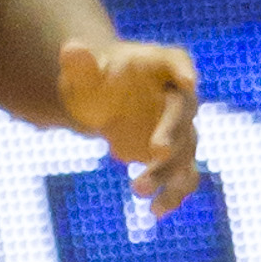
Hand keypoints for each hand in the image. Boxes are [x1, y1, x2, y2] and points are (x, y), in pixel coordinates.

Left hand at [60, 36, 200, 213]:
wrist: (104, 101)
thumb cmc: (96, 78)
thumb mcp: (83, 70)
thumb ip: (80, 62)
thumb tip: (71, 49)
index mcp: (160, 64)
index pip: (177, 61)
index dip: (184, 70)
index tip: (188, 80)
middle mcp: (179, 96)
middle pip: (184, 113)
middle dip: (173, 132)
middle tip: (156, 151)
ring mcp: (180, 128)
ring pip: (185, 151)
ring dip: (166, 172)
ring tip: (136, 188)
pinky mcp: (175, 157)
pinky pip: (183, 177)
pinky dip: (172, 195)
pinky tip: (154, 212)